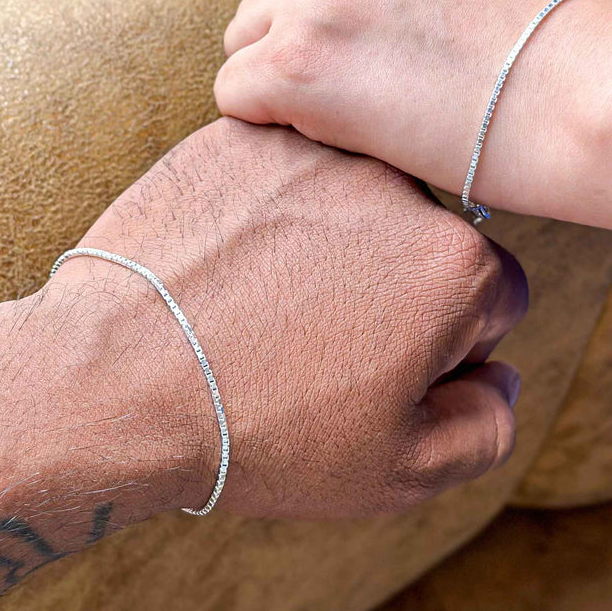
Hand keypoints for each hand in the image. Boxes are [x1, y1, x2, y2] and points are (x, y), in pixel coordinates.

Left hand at [48, 118, 526, 517]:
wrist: (113, 383)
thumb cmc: (260, 432)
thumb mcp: (402, 472)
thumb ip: (488, 425)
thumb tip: (498, 376)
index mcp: (457, 265)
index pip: (493, 300)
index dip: (443, 349)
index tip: (378, 371)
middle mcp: (397, 187)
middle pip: (426, 243)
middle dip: (392, 291)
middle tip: (317, 343)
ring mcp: (313, 152)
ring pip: (355, 204)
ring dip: (332, 245)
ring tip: (265, 306)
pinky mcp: (240, 138)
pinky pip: (283, 177)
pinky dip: (268, 214)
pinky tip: (229, 267)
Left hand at [214, 0, 611, 216]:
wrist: (582, 98)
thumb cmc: (543, 39)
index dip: (329, 1)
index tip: (376, 40)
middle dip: (305, 37)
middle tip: (373, 81)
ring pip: (246, 42)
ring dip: (289, 80)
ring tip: (366, 109)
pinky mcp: (295, 64)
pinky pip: (235, 93)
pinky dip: (273, 121)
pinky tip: (337, 133)